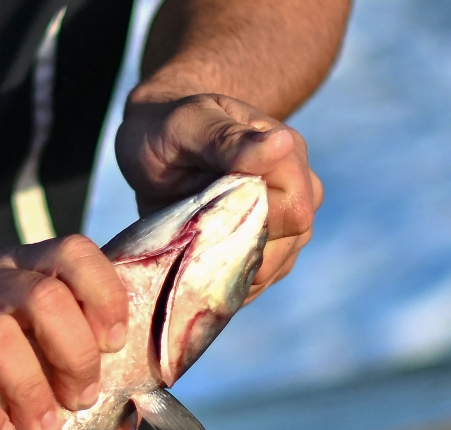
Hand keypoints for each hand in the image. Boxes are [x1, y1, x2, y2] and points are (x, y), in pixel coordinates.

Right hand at [0, 235, 136, 429]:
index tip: (114, 345)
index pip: (72, 253)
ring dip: (32, 389)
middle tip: (81, 399)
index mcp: (19, 269)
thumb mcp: (30, 357)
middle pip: (43, 297)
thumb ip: (79, 388)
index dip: (104, 296)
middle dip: (76, 355)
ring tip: (44, 428)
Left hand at [116, 92, 322, 301]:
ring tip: (191, 260)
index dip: (254, 227)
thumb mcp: (187, 126)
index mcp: (285, 155)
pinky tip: (199, 274)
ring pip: (276, 266)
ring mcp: (283, 218)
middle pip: (290, 244)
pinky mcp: (266, 243)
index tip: (206, 224)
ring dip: (234, 273)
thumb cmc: (168, 127)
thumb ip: (228, 139)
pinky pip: (260, 277)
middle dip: (241, 255)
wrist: (155, 140)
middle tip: (191, 246)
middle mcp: (295, 187)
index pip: (294, 211)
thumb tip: (281, 144)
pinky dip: (229, 282)